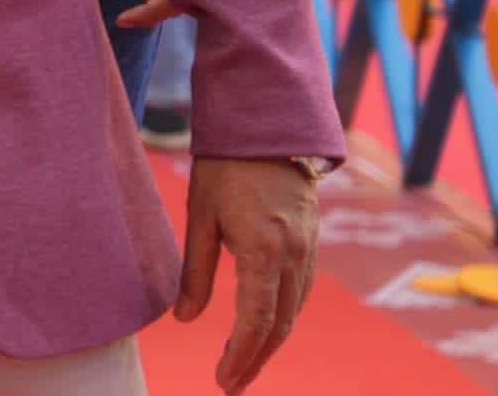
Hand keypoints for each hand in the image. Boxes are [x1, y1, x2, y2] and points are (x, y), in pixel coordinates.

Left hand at [176, 156, 319, 389]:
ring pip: (293, 312)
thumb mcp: (199, 216)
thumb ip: (195, 271)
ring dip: (271, 343)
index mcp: (262, 248)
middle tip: (231, 385)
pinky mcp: (313, 245)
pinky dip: (283, 317)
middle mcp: (293, 255)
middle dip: (256, 359)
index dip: (241, 355)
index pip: (256, 320)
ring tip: (243, 366)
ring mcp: (309, 250)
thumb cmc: (224, 168)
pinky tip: (264, 331)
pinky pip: (300, 292)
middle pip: (279, 325)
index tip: (223, 380)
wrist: (268, 128)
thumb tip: (184, 319)